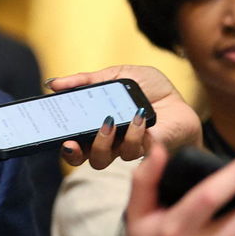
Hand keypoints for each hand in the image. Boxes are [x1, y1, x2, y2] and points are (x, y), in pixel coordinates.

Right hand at [46, 65, 201, 168]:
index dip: (63, 144)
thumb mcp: (116, 75)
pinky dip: (132, 133)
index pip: (71, 141)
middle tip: (72, 142)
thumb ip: (86, 80)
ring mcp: (124, 149)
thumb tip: (53, 83)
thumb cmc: (150, 90)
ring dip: (101, 142)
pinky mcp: (144, 151)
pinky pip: (131, 150)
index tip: (59, 137)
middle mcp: (106, 142)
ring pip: (101, 159)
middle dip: (73, 153)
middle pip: (81, 158)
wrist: (181, 99)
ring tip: (109, 122)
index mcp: (95, 125)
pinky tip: (138, 118)